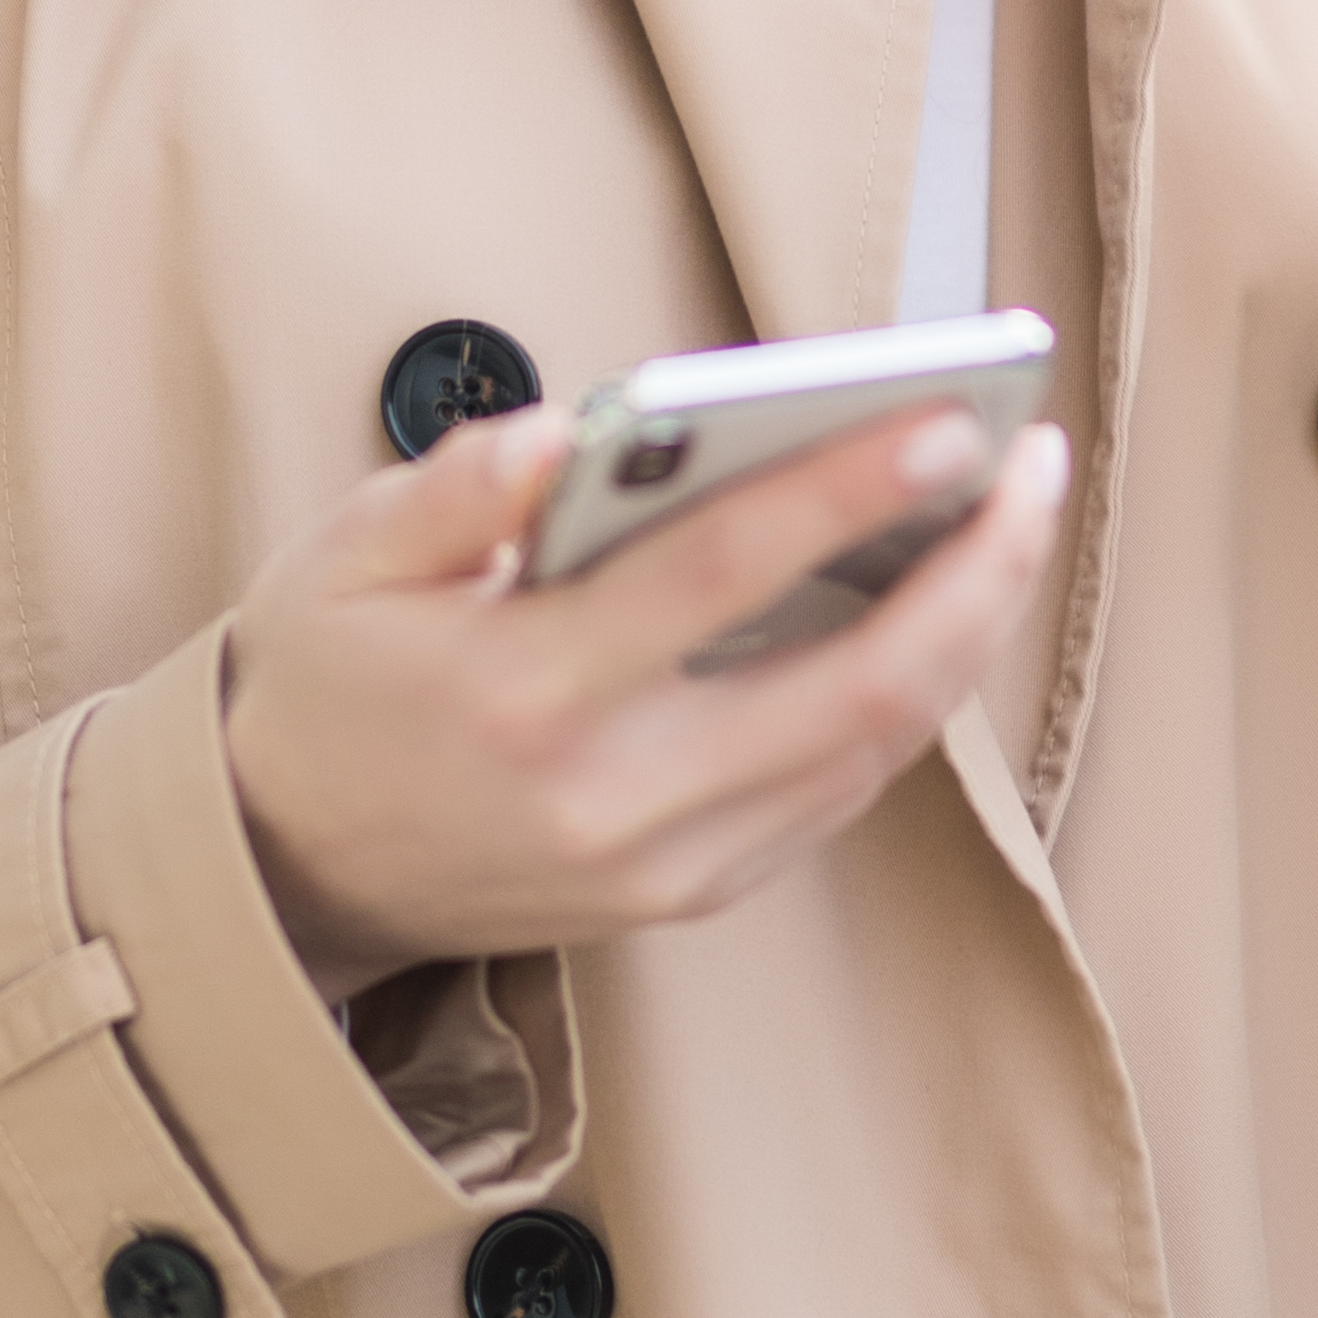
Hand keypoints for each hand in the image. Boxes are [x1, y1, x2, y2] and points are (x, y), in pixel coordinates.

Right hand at [222, 392, 1074, 997]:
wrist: (282, 874)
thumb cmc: (326, 687)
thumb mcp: (342, 563)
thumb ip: (456, 490)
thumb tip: (570, 432)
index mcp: (523, 689)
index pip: (720, 576)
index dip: (847, 493)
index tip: (951, 424)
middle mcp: (612, 793)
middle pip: (855, 685)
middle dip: (976, 571)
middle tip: (1034, 462)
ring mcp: (662, 860)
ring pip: (872, 747)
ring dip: (963, 632)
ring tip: (1008, 518)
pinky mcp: (687, 894)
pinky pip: (837, 793)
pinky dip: (906, 701)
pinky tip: (937, 610)